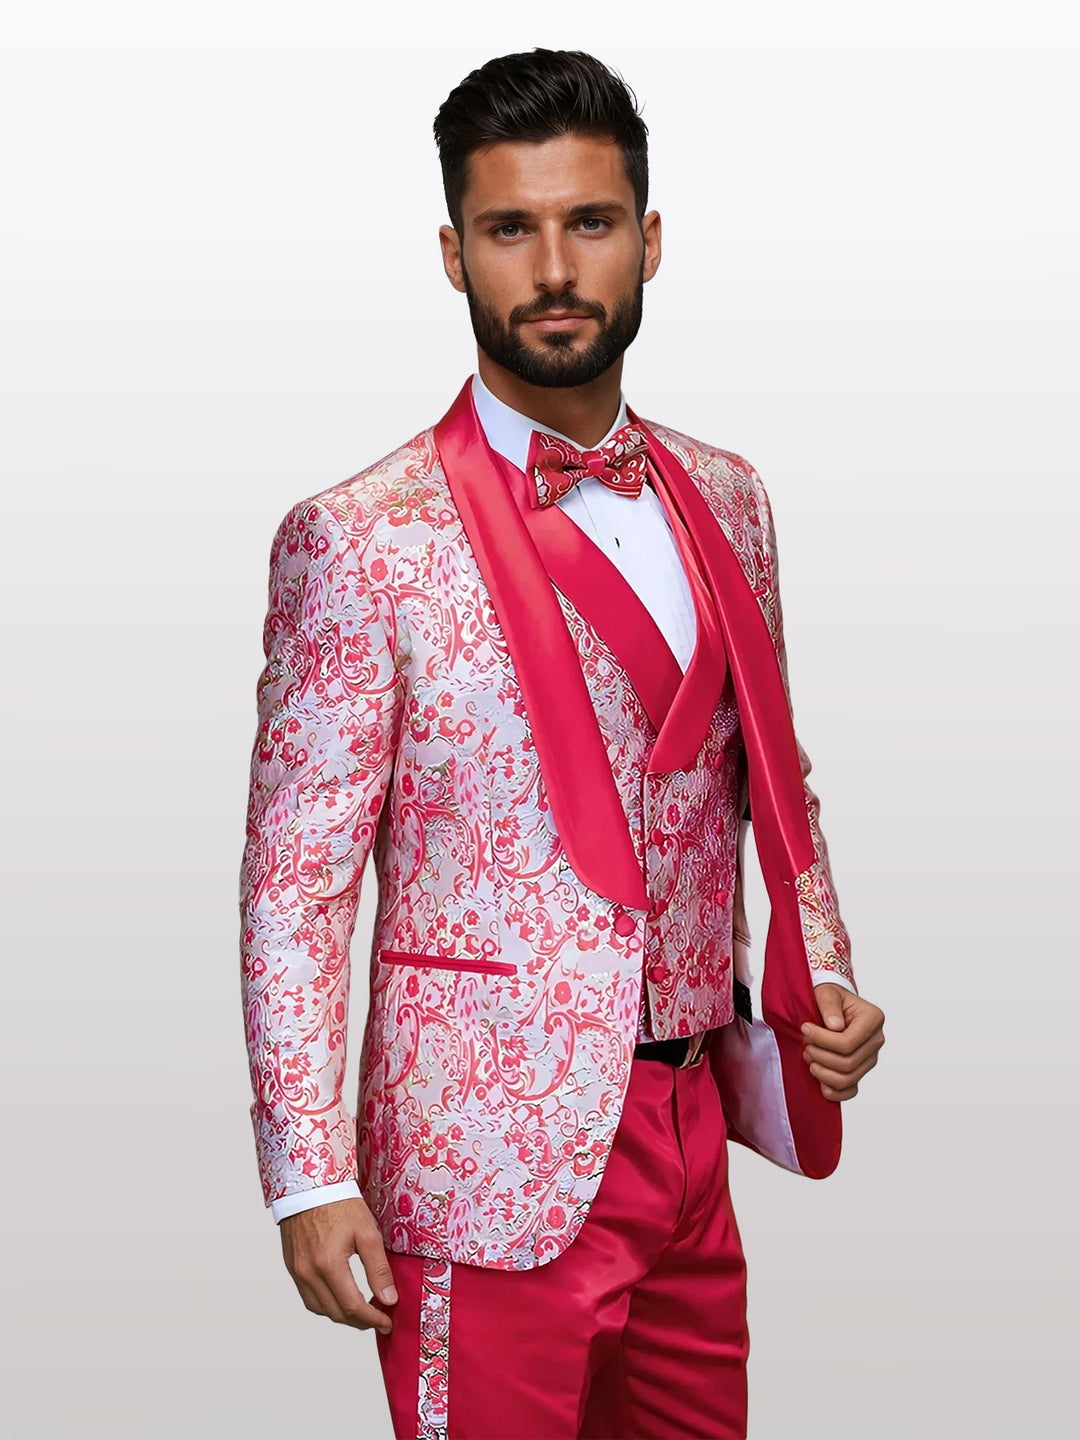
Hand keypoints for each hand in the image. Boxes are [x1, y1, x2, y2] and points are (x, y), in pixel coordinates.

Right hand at [279, 1196, 397, 1332]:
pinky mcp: (292, 1267)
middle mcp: (309, 1273)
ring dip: (341, 1315)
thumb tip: (389, 1299)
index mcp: (329, 1264)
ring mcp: (297, 1272)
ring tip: (361, 1311)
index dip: (372, 1319)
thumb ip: (379, 1269)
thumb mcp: (367, 1232)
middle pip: (336, 1313)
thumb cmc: (339, 1204)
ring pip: (320, 1309)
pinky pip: (308, 1298)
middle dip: (359, 1321)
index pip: (352, 1307)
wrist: (310, 1186)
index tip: (386, 1322)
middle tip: (378, 1318)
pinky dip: (325, 1304)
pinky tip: (339, 1297)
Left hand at [800, 984, 884, 1100]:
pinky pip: (851, 1091)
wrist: (834, 1005)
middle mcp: (876, 1040)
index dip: (822, 1040)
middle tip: (805, 1045)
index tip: (805, 1029)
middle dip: (820, 1056)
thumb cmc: (830, 997)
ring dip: (822, 1073)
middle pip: (847, 1063)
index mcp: (873, 1019)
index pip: (848, 1042)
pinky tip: (819, 1083)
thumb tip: (835, 1027)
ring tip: (808, 1057)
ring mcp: (870, 1058)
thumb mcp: (827, 991)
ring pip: (848, 1078)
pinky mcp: (861, 1070)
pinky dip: (834, 1092)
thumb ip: (830, 1005)